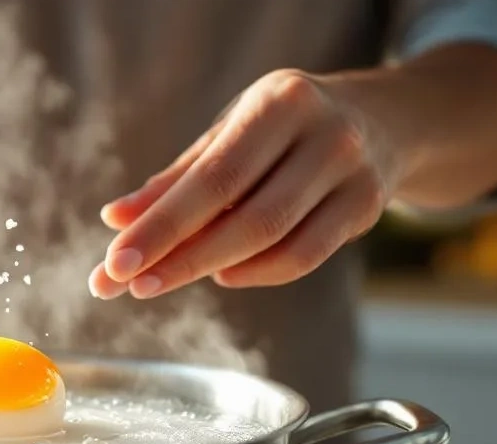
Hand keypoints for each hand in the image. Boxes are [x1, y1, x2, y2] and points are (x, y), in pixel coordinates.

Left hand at [90, 69, 399, 297]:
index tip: (115, 262)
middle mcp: (324, 135)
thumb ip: (176, 178)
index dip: (161, 226)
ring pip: (275, 241)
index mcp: (280, 103)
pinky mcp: (368, 208)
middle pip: (244, 217)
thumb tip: (116, 219)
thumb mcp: (230, 133)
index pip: (212, 178)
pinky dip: (256, 273)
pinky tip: (222, 274)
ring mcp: (353, 174)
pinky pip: (304, 257)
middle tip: (124, 285)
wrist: (381, 118)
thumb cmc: (283, 127)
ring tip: (160, 280)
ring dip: (209, 269)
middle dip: (178, 258)